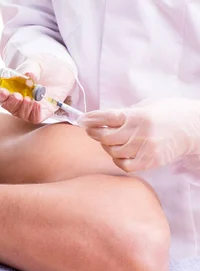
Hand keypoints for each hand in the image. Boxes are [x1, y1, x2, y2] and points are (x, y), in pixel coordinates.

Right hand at [0, 53, 75, 122]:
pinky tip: (37, 104)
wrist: (62, 69)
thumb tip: (27, 76)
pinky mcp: (43, 111)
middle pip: (9, 106)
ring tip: (28, 98)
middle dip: (11, 103)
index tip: (3, 91)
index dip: (0, 95)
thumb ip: (30, 69)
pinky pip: (35, 117)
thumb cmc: (45, 66)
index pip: (1, 95)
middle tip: (17, 96)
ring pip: (21, 113)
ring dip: (23, 108)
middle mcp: (19, 99)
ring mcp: (30, 106)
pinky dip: (34, 112)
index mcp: (12, 87)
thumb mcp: (36, 62)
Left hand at [78, 98, 199, 171]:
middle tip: (91, 129)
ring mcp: (145, 149)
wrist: (195, 128)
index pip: (107, 117)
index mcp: (138, 115)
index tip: (82, 119)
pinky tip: (120, 153)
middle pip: (105, 137)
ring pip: (112, 151)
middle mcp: (140, 133)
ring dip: (106, 146)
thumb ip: (126, 113)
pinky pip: (125, 165)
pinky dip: (117, 159)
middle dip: (94, 132)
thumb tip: (103, 119)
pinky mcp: (150, 161)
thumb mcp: (147, 105)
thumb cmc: (170, 113)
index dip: (91, 119)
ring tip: (109, 140)